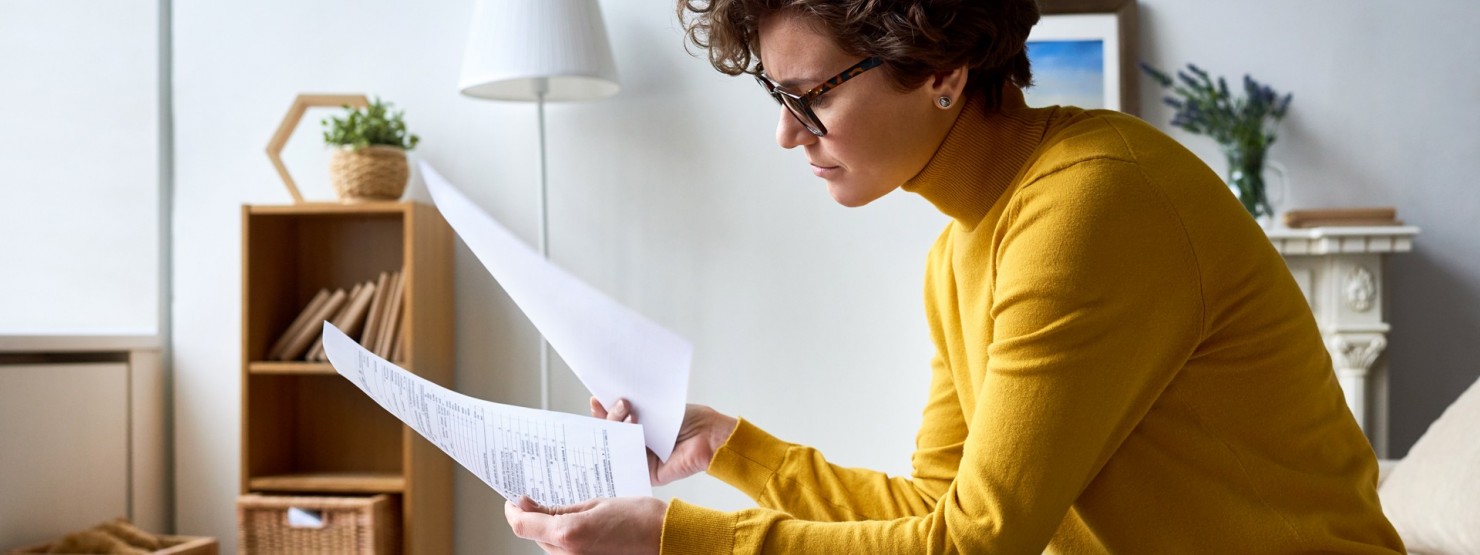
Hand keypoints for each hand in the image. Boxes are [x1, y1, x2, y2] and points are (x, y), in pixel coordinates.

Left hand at [504, 495, 665, 554]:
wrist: (664, 538)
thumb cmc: (638, 518)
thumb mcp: (595, 503)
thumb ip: (558, 508)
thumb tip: (527, 504)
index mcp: (568, 533)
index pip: (522, 524)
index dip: (513, 510)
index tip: (514, 498)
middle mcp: (568, 554)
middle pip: (533, 535)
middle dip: (531, 517)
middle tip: (537, 498)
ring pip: (546, 544)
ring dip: (546, 528)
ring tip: (560, 509)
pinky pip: (562, 551)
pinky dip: (561, 537)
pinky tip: (573, 523)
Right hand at [591, 397, 737, 485]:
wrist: (710, 436)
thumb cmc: (691, 420)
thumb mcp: (657, 409)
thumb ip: (634, 408)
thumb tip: (612, 399)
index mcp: (642, 426)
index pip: (616, 419)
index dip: (604, 411)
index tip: (596, 399)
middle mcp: (640, 442)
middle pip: (612, 432)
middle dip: (609, 416)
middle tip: (621, 404)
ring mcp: (642, 457)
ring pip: (617, 446)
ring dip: (617, 428)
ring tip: (627, 413)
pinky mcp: (646, 471)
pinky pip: (627, 463)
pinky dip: (622, 448)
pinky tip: (623, 434)